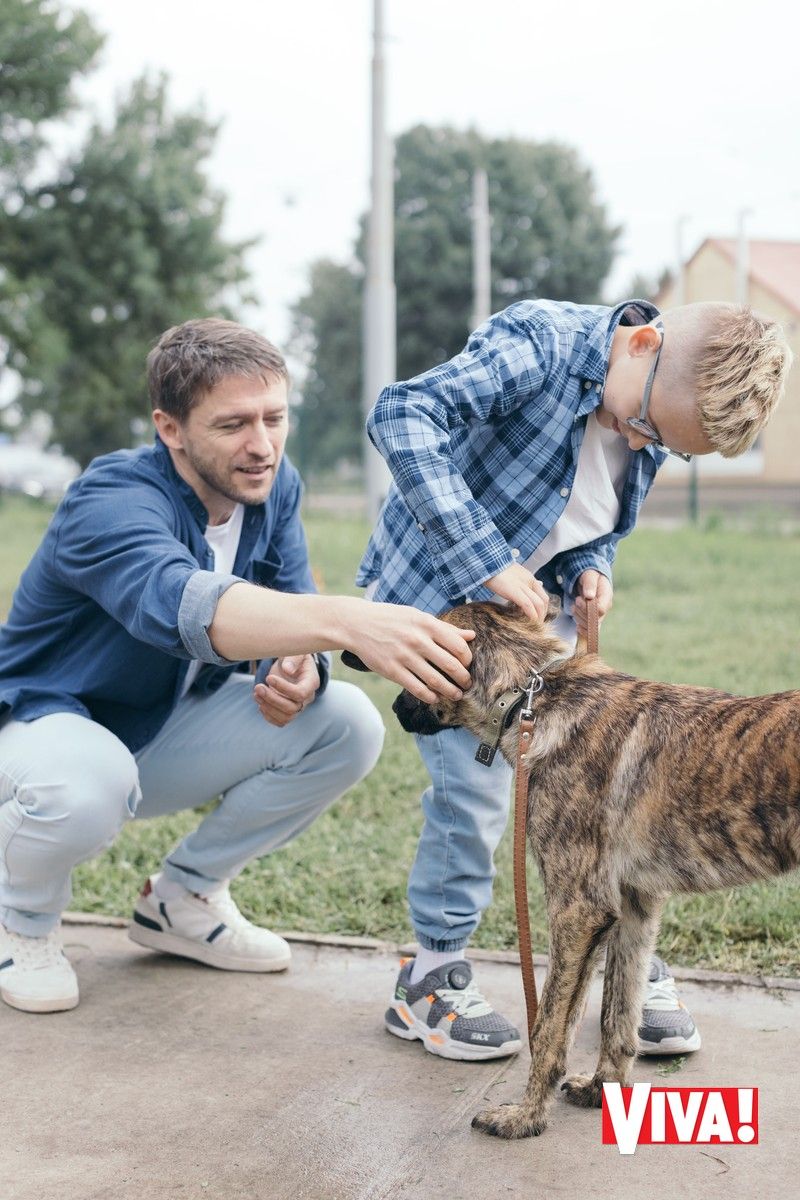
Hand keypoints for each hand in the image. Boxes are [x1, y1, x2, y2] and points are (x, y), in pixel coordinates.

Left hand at [253, 654, 320, 726]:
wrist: (292, 665)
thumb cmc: (294, 657)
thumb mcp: (296, 652)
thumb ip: (293, 659)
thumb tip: (287, 670)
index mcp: (311, 682)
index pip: (301, 693)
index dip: (283, 688)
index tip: (268, 678)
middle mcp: (307, 698)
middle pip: (292, 708)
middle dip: (272, 699)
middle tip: (257, 686)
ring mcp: (298, 707)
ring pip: (286, 717)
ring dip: (268, 708)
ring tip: (256, 694)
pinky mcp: (288, 711)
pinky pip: (280, 721)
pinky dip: (268, 715)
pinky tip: (260, 702)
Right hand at [352, 603, 474, 704]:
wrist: (357, 624)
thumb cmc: (391, 619)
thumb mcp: (418, 616)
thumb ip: (445, 628)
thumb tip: (471, 635)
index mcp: (426, 624)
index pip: (458, 646)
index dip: (468, 659)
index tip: (467, 665)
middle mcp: (417, 640)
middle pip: (451, 665)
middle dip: (463, 679)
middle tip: (467, 684)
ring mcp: (404, 656)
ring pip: (436, 680)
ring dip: (450, 691)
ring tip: (456, 695)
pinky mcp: (392, 670)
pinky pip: (417, 688)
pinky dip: (430, 696)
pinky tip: (434, 697)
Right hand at [484, 564, 548, 621]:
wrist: (486, 561)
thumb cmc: (494, 570)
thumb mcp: (511, 576)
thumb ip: (518, 585)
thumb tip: (521, 598)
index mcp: (529, 577)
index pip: (543, 595)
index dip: (543, 609)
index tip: (538, 617)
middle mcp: (529, 581)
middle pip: (544, 601)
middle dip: (543, 615)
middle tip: (538, 625)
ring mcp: (522, 585)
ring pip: (538, 604)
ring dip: (539, 618)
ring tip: (534, 626)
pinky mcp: (514, 590)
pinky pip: (527, 605)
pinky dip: (531, 615)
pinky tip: (530, 622)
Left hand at [572, 571, 612, 635]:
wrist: (592, 580)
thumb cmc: (591, 576)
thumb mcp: (590, 575)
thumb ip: (590, 584)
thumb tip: (589, 595)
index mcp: (606, 596)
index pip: (600, 609)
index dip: (587, 608)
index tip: (578, 599)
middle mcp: (606, 607)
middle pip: (595, 619)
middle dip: (581, 613)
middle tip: (575, 602)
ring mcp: (601, 614)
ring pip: (591, 626)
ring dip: (579, 619)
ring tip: (574, 607)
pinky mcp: (595, 619)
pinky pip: (592, 630)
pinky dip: (583, 630)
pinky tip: (577, 626)